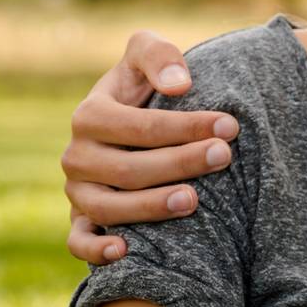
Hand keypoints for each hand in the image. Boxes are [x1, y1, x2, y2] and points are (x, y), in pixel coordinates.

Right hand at [61, 30, 240, 264]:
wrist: (129, 126)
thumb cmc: (143, 87)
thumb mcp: (145, 55)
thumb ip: (158, 56)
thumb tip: (179, 85)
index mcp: (89, 115)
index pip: (140, 126)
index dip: (186, 126)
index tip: (230, 126)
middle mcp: (77, 156)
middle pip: (129, 168)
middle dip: (181, 162)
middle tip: (224, 156)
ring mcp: (77, 191)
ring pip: (109, 207)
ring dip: (150, 207)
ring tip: (194, 199)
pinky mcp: (80, 220)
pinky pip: (78, 242)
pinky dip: (96, 249)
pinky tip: (126, 251)